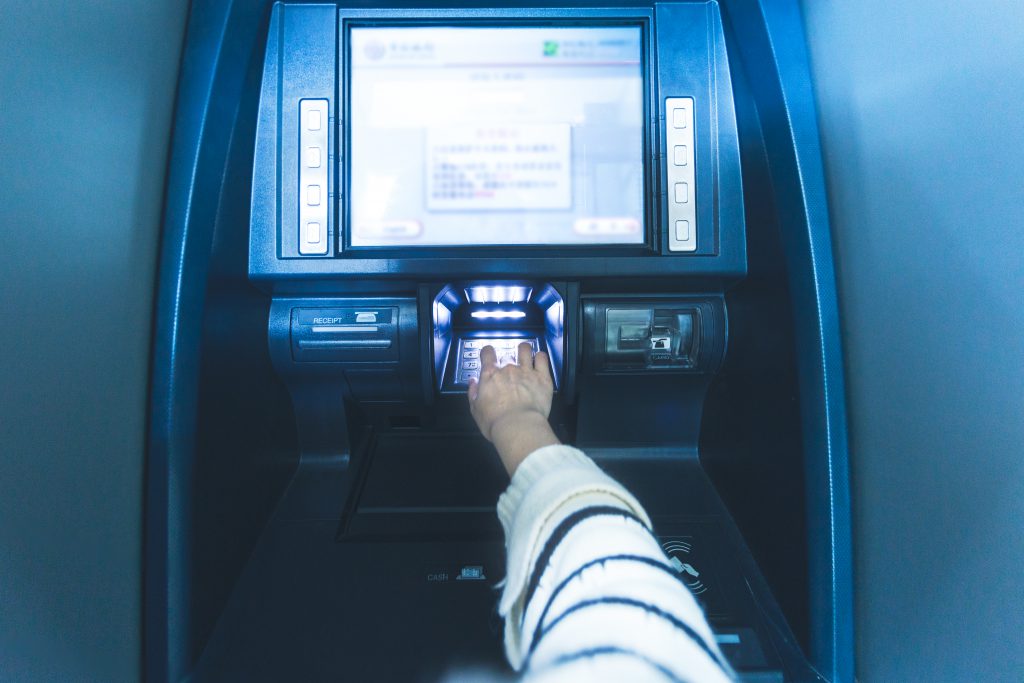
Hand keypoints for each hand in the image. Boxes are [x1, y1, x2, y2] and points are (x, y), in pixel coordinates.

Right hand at [468, 341, 559, 475]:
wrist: (518, 427)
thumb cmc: (494, 422)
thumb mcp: (475, 409)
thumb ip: (473, 392)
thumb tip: (473, 381)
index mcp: (490, 375)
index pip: (487, 353)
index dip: (488, 353)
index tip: (489, 356)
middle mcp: (508, 368)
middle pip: (507, 353)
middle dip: (507, 357)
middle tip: (509, 367)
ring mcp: (526, 370)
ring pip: (525, 350)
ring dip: (524, 350)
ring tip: (525, 354)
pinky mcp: (543, 377)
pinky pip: (542, 358)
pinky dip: (540, 356)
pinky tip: (539, 359)